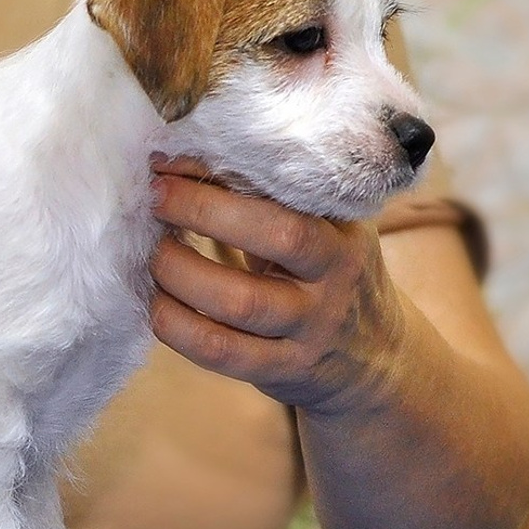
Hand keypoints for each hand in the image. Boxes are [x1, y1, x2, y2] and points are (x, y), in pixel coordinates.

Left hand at [146, 156, 410, 416]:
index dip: (226, 171)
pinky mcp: (282, 369)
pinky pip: (220, 350)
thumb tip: (184, 159)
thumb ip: (275, 199)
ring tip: (153, 254)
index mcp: (342, 229)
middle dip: (204, 210)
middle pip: (277, 235)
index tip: (174, 161)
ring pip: (240, 300)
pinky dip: (176, 325)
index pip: (291, 188)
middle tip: (155, 198)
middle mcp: (335, 276)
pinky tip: (157, 304)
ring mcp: (311, 327)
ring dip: (180, 272)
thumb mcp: (325, 231)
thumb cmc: (328, 275)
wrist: (375, 359)